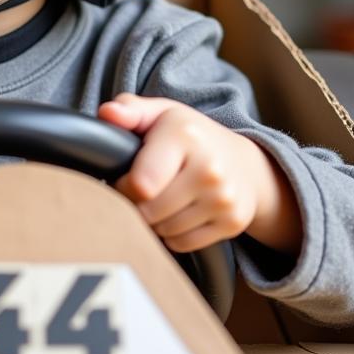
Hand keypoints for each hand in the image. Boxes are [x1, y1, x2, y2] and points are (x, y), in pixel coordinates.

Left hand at [98, 93, 300, 254]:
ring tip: (160, 199)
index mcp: (186, 136)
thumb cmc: (190, 135)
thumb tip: (107, 113)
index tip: (127, 176)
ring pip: (164, 230)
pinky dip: (173, 235)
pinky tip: (178, 213)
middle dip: (137, 204)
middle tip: (143, 190)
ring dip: (154, 221)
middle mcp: (209, 169)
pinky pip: (183, 244)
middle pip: (149, 211)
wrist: (245, 163)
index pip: (141, 184)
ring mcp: (224, 198)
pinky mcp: (233, 222)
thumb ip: (130, 109)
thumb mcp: (161, 113)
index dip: (124, 185)